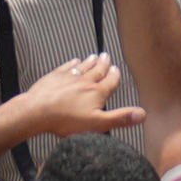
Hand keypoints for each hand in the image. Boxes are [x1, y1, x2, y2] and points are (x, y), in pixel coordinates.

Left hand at [0, 51, 142, 142]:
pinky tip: (74, 61)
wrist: (38, 111)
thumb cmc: (67, 120)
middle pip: (97, 70)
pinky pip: (67, 67)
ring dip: (90, 61)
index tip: (116, 70)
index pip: (110, 81)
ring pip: (83, 67)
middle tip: (107, 56)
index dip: (115, 76)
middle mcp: (84, 81)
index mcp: (96, 93)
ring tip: (94, 56)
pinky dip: (72, 63)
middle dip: (103, 64)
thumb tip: (142, 114)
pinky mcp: (54, 76)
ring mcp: (69, 77)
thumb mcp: (98, 124)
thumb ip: (120, 118)